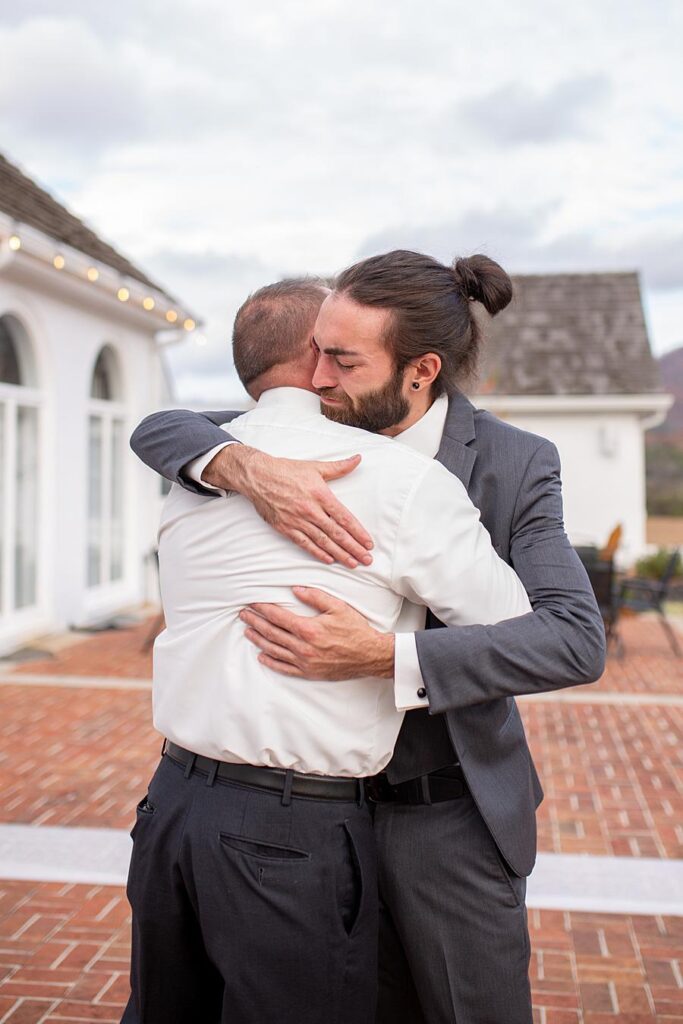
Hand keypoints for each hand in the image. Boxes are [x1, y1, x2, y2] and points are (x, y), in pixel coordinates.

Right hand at [204, 446, 373, 568]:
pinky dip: (317, 553)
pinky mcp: (285, 527)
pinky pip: (304, 543)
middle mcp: (310, 509)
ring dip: (339, 554)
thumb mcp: (315, 467)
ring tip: (353, 563)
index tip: (369, 543)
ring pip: (323, 541)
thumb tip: (358, 459)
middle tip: (367, 560)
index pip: (344, 517)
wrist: (257, 476)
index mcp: (320, 494)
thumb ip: (339, 467)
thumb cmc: (286, 470)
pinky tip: (329, 560)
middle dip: (353, 548)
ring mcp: (297, 520)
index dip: (358, 532)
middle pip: (336, 533)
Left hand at [239, 587, 394, 678]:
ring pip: (274, 650)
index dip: (262, 609)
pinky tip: (262, 656)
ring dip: (259, 640)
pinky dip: (271, 662)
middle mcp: (303, 647)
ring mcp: (304, 662)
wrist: (369, 655)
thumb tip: (295, 589)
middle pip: (271, 633)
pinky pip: (284, 668)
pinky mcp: (308, 672)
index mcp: (308, 629)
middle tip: (243, 615)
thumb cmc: (355, 629)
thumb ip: (315, 597)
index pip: (278, 617)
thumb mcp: (338, 607)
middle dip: (255, 622)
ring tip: (248, 631)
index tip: (252, 603)